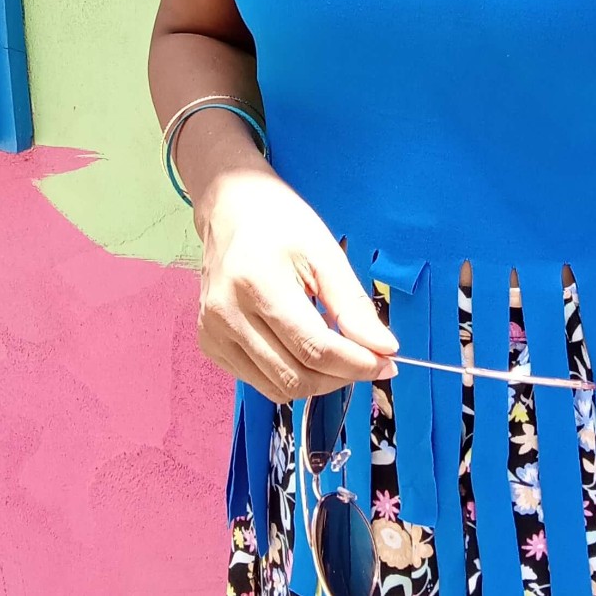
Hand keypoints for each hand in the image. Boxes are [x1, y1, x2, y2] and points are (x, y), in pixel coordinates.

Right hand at [195, 166, 400, 403]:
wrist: (230, 207)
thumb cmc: (279, 221)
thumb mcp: (324, 251)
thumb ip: (352, 304)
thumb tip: (384, 348)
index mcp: (257, 283)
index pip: (314, 348)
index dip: (357, 363)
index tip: (386, 361)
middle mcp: (227, 314)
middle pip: (296, 376)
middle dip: (342, 376)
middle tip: (369, 360)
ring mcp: (213, 333)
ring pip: (278, 389)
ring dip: (318, 380)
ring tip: (337, 350)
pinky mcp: (209, 344)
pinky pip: (258, 381)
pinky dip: (291, 374)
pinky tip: (303, 347)